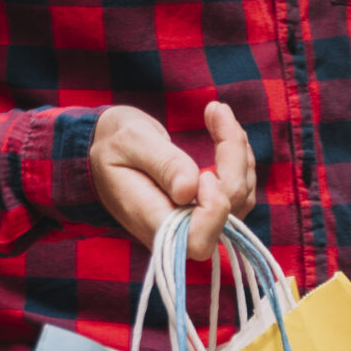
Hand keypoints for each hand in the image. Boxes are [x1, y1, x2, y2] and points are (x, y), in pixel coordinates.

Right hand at [89, 101, 258, 258]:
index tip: (204, 174)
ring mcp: (196, 220)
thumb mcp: (131, 142)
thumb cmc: (114, 143)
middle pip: (229, 212)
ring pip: (241, 197)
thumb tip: (190, 189)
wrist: (109, 148)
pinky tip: (222, 128)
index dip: (214, 210)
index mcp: (151, 219)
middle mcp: (177, 229)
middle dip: (234, 161)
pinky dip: (239, 155)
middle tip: (216, 111)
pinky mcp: (208, 208)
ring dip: (239, 152)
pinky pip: (240, 188)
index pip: (197, 239)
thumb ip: (162, 164)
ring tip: (216, 113)